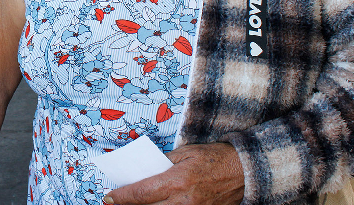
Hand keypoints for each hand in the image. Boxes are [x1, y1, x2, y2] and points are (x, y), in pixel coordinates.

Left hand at [103, 143, 243, 204]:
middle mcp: (184, 201)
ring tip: (132, 204)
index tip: (108, 197)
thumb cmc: (215, 157)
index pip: (142, 192)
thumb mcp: (186, 152)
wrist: (245, 172)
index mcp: (178, 181)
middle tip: (114, 203)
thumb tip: (145, 170)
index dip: (122, 197)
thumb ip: (164, 162)